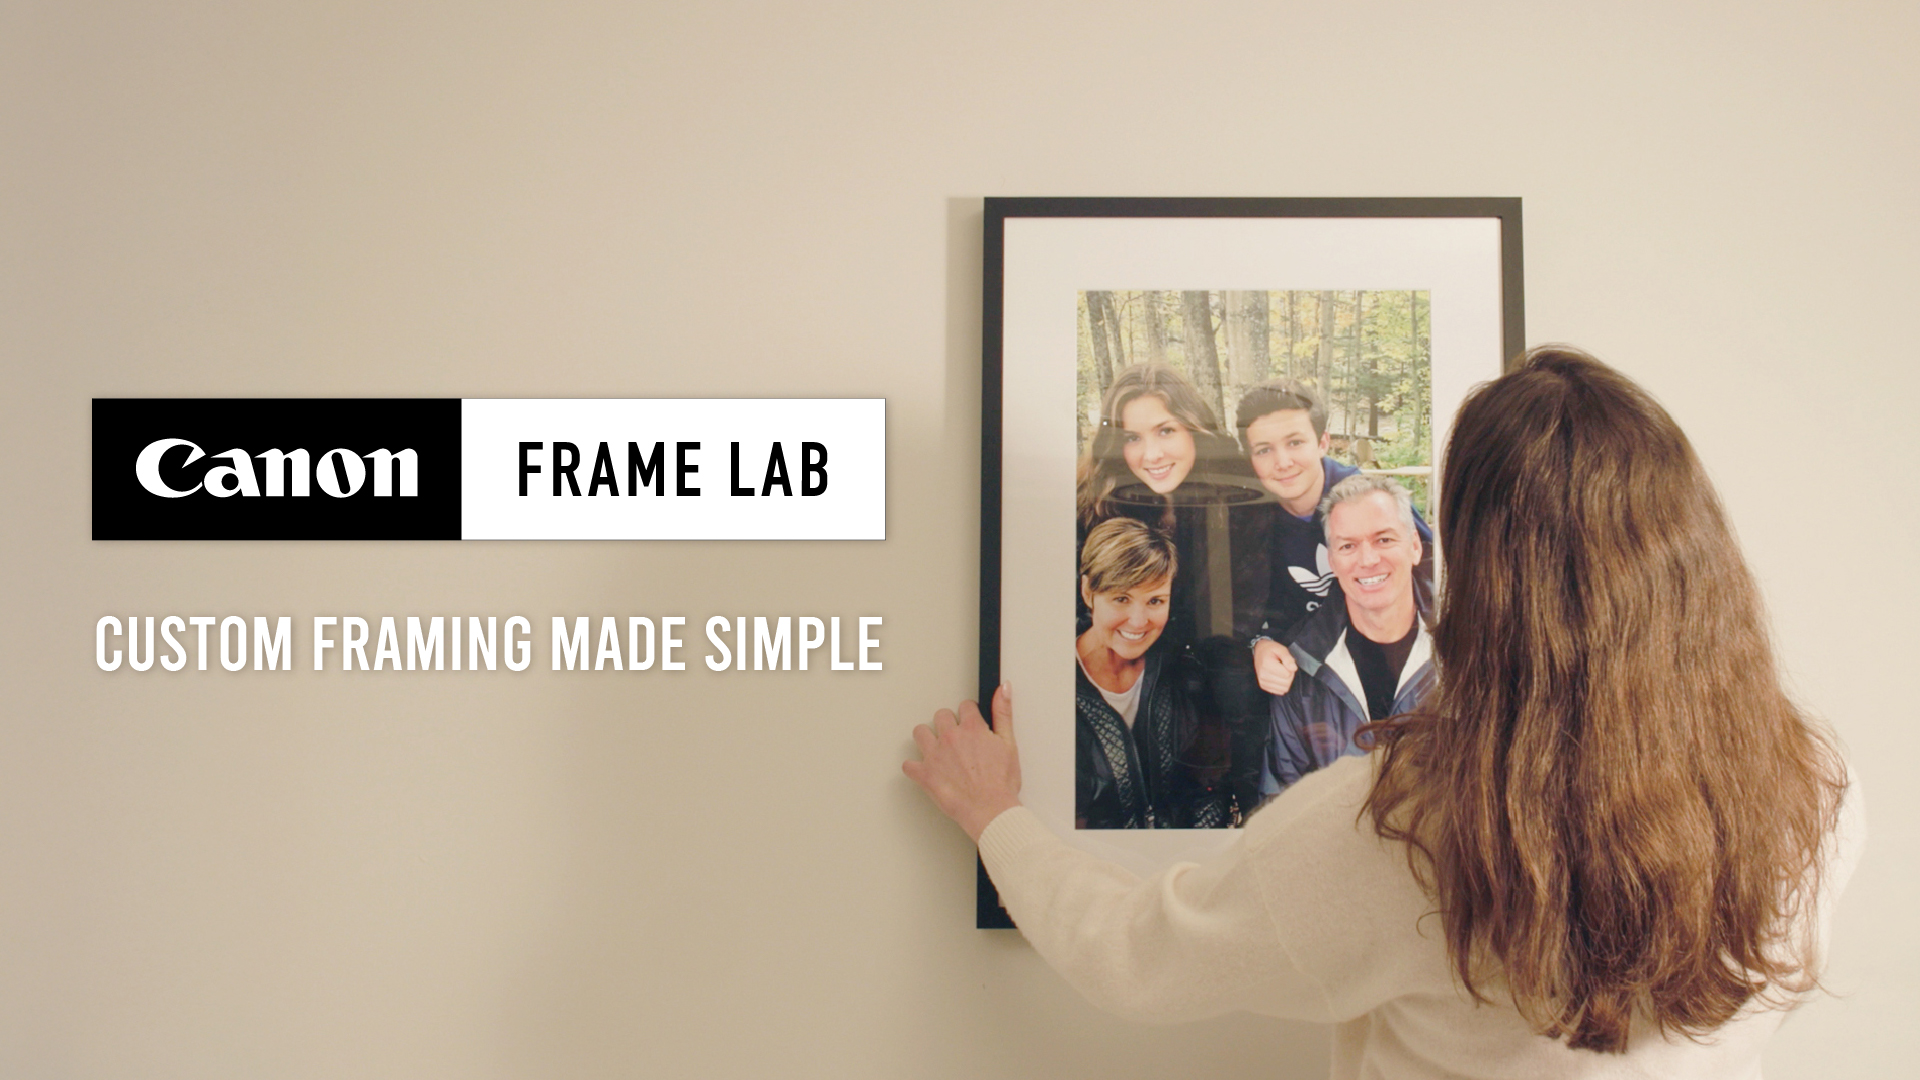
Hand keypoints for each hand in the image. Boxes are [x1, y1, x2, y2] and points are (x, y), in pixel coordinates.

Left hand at [903, 685, 1021, 841]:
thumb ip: (1003, 713)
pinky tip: (923, 770)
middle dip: (948, 723)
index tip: (971, 723)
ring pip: (920, 732)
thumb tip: (1003, 689)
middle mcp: (950, 737)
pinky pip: (908, 765)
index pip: (965, 706)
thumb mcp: (1009, 743)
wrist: (990, 810)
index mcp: (971, 728)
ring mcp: (934, 755)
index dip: (970, 714)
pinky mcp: (924, 775)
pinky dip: (914, 767)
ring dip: (927, 738)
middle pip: (940, 715)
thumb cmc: (1001, 784)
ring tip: (938, 749)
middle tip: (956, 739)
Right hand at [1252, 638, 1297, 695]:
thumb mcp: (1281, 649)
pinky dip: (1281, 686)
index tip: (1287, 663)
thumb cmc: (1271, 649)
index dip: (1290, 669)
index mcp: (1267, 665)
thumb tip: (1294, 669)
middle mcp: (1263, 675)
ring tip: (1282, 672)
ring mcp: (1262, 682)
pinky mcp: (1263, 686)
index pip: (1287, 675)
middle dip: (1290, 676)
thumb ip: (1288, 658)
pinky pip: (1279, 692)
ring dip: (1286, 681)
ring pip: (1283, 689)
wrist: (1259, 650)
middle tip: (1286, 667)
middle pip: (1286, 683)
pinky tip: (1278, 677)